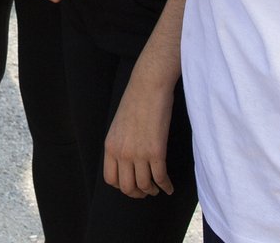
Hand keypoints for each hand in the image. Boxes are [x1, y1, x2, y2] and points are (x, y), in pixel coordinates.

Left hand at [104, 69, 176, 197]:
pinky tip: (169, 187)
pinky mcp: (156, 151)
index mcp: (110, 146)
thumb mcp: (119, 125)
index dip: (122, 187)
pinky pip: (160, 177)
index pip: (110, 179)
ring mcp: (139, 153)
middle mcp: (122, 153)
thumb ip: (120, 143)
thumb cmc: (136, 100)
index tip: (131, 185)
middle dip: (137, 194)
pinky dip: (165, 186)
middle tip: (146, 192)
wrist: (149, 85)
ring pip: (144, 185)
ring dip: (152, 190)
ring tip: (157, 188)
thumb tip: (127, 160)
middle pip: (127, 187)